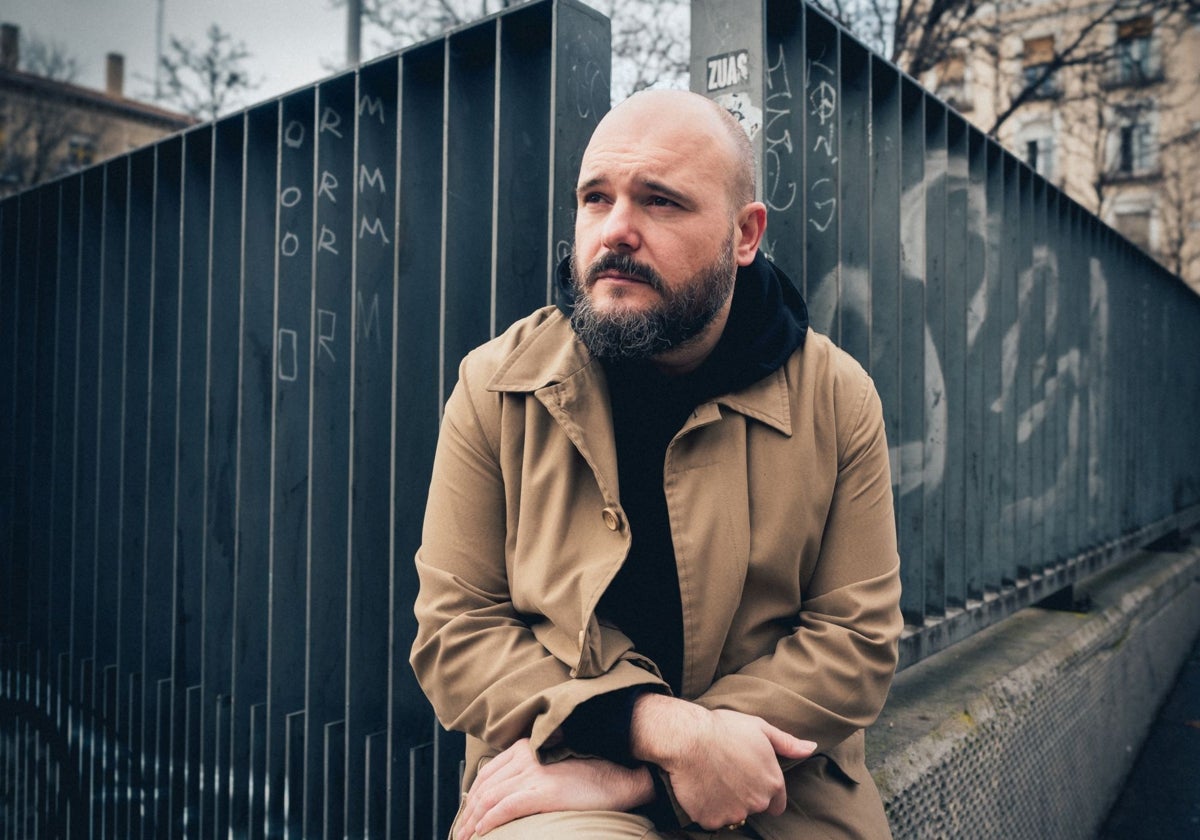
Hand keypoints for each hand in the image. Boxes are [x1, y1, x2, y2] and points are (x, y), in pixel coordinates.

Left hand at [455, 738, 654, 838]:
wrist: (618, 777)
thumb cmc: (590, 777)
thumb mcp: (553, 769)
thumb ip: (530, 774)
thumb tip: (506, 796)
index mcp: (526, 747)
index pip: (487, 773)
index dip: (470, 797)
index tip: (465, 816)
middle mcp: (526, 755)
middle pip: (484, 786)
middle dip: (468, 813)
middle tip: (460, 833)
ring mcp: (534, 772)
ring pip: (490, 798)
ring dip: (472, 821)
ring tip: (466, 838)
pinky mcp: (543, 790)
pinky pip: (505, 807)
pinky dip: (489, 821)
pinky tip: (482, 832)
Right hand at [629, 695, 815, 829]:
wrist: (688, 738)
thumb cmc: (724, 729)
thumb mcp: (760, 728)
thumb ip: (787, 743)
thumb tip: (810, 748)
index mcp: (772, 783)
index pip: (777, 804)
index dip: (765, 792)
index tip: (749, 779)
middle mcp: (757, 803)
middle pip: (754, 808)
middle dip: (744, 795)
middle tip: (727, 773)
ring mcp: (734, 813)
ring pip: (732, 814)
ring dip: (724, 802)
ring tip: (712, 777)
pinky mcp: (711, 819)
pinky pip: (710, 818)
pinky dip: (705, 808)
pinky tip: (700, 787)